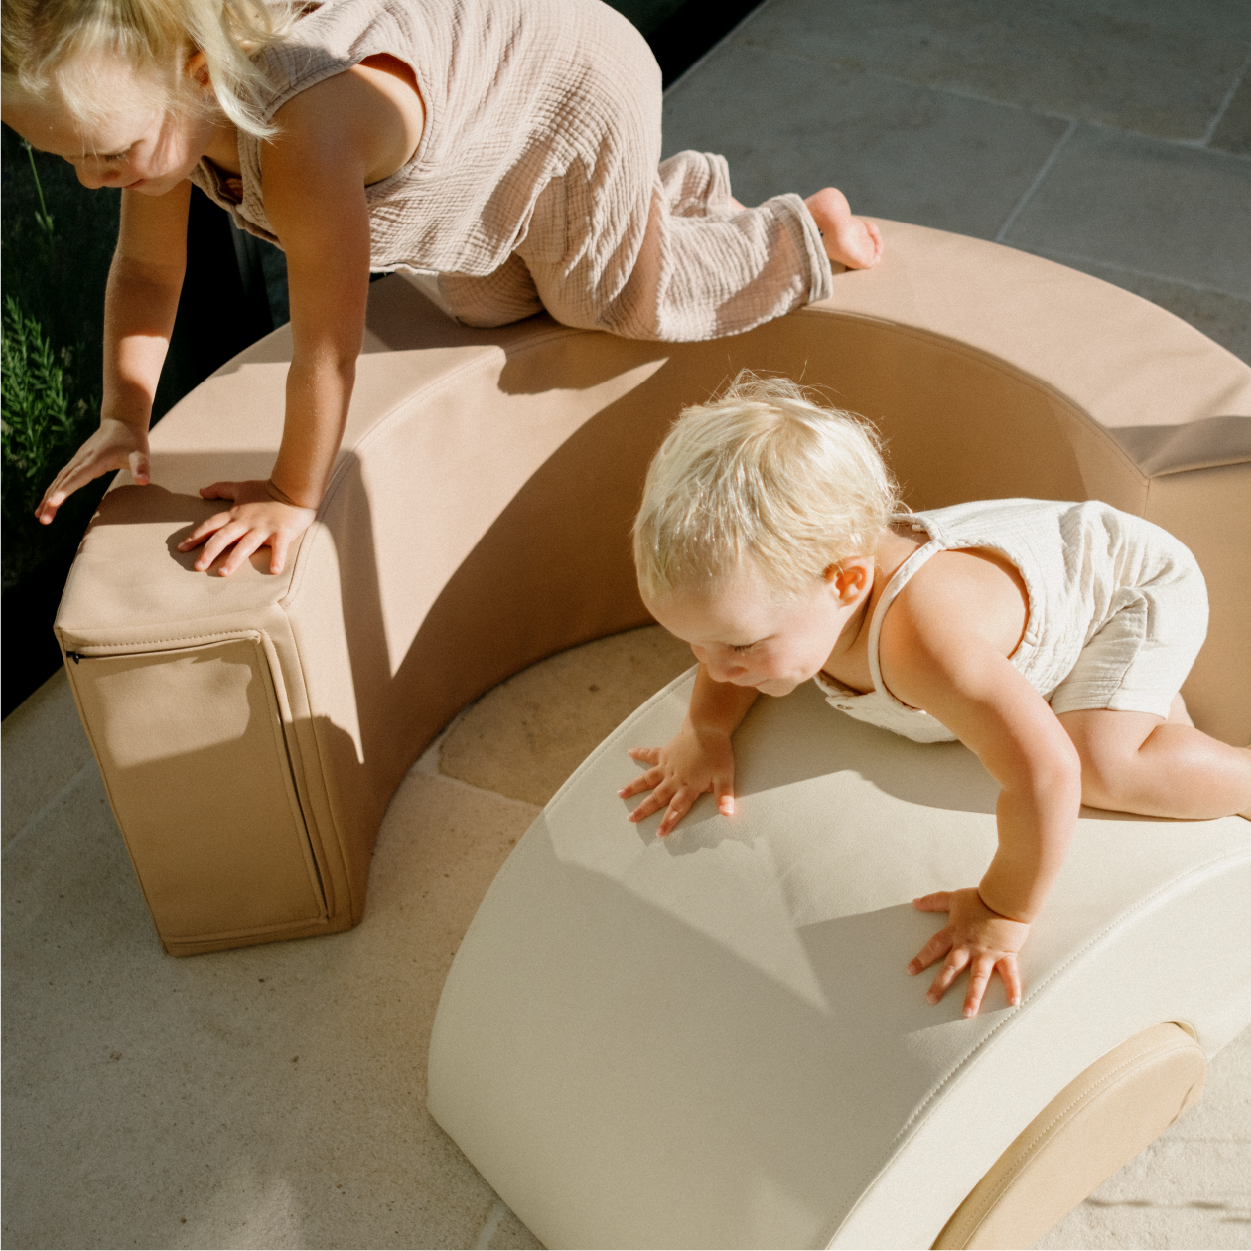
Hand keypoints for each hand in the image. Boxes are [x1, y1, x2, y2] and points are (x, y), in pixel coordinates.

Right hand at [36, 418, 150, 523]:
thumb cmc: (133, 441)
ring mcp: (77, 460)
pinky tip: (47, 503)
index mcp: (95, 460)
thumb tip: (144, 481)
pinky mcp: (77, 462)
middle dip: (51, 501)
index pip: (77, 477)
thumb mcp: (140, 454)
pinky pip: (62, 478)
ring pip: (59, 481)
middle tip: (44, 521)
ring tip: (40, 517)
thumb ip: (141, 467)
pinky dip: (53, 491)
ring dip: (48, 498)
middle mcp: (81, 460)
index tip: (53, 502)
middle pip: (63, 482)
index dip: (65, 490)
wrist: (121, 422)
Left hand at [177, 480, 315, 575]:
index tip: (182, 548)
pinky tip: (275, 571)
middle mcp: (247, 522)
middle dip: (209, 551)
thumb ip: (220, 489)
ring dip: (234, 559)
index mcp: (236, 514)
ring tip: (223, 573)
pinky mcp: (283, 532)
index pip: (212, 525)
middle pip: (223, 537)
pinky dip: (278, 558)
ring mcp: (264, 528)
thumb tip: (201, 491)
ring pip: (246, 545)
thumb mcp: (241, 488)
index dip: (196, 535)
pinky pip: (280, 547)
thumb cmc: (267, 490)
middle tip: (198, 566)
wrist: (293, 486)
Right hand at [617, 723, 735, 836]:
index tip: (659, 834)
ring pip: (647, 779)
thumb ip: (724, 795)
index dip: (668, 822)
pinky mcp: (665, 752)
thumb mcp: (725, 776)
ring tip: (620, 794)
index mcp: (688, 786)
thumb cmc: (718, 753)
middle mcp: (674, 778)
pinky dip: (640, 753)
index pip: (676, 808)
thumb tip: (728, 814)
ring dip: (633, 787)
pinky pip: (650, 754)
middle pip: (657, 797)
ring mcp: (667, 765)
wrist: (708, 728)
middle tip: (631, 819)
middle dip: (644, 809)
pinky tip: (630, 752)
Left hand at [908, 888, 1028, 1016]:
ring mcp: (987, 952)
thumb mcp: (953, 898)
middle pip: (951, 967)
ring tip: (967, 1013)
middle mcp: (968, 946)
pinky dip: (1012, 987)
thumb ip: (933, 901)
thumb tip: (915, 902)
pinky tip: (1013, 1003)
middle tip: (930, 1000)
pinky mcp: (1005, 954)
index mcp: (954, 933)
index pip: (933, 947)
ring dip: (973, 996)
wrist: (1005, 897)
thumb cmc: (980, 897)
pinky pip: (1009, 974)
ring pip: (977, 977)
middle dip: (940, 984)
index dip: (921, 959)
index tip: (910, 971)